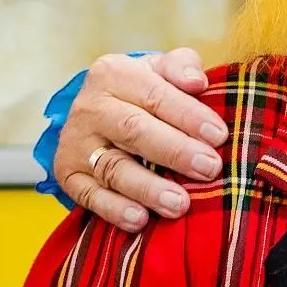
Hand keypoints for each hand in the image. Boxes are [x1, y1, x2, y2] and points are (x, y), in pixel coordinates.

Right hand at [54, 49, 228, 232]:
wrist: (98, 111)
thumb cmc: (144, 91)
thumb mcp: (160, 70)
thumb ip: (181, 67)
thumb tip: (196, 81)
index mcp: (113, 74)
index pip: (156, 95)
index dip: (189, 116)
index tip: (219, 136)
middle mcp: (90, 107)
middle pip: (134, 131)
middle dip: (175, 151)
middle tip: (209, 168)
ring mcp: (76, 143)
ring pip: (113, 168)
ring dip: (148, 188)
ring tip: (179, 204)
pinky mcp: (67, 174)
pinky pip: (90, 196)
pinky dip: (114, 209)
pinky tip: (140, 219)